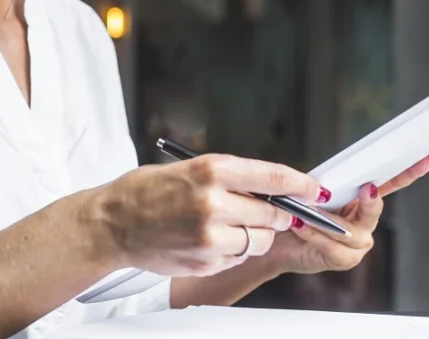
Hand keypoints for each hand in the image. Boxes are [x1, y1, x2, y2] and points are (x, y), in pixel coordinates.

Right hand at [88, 155, 327, 277]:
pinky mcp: (205, 260)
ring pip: (259, 240)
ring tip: (227, 226)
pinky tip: (208, 240)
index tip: (315, 190)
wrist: (112, 223)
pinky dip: (233, 251)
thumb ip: (230, 179)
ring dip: (254, 234)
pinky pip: (238, 257)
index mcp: (211, 169)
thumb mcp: (189, 169)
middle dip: (277, 214)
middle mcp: (214, 201)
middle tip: (266, 212)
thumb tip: (271, 189)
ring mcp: (210, 235)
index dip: (300, 185)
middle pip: (273, 214)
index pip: (272, 177)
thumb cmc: (148, 191)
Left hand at [260, 156, 428, 275]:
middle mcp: (364, 222)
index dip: (408, 173)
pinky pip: (333, 246)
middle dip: (370, 200)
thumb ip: (326, 185)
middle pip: (374, 208)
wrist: (277, 241)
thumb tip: (328, 183)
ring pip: (349, 231)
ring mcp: (358, 243)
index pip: (389, 183)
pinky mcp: (344, 259)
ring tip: (304, 214)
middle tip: (367, 189)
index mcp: (361, 200)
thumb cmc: (294, 213)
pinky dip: (314, 234)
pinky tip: (300, 226)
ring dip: (325, 220)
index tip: (425, 160)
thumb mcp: (310, 191)